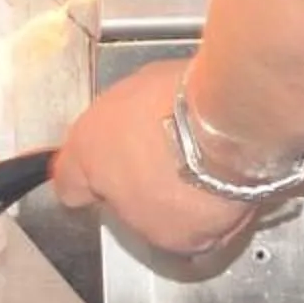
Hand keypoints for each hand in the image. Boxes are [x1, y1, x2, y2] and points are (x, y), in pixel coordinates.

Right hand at [50, 60, 258, 260]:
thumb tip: (169, 223)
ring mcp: (140, 83)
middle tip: (166, 189)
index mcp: (83, 155)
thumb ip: (154, 227)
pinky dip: (192, 119)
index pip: (70, 183)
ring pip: (143, 119)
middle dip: (134, 166)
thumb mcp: (173, 235)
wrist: (234, 119)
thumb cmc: (189, 177)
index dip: (91, 198)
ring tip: (198, 163)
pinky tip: (217, 139)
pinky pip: (177, 102)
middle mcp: (102, 111)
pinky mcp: (178, 67)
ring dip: (164, 138)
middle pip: (109, 146)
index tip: (108, 206)